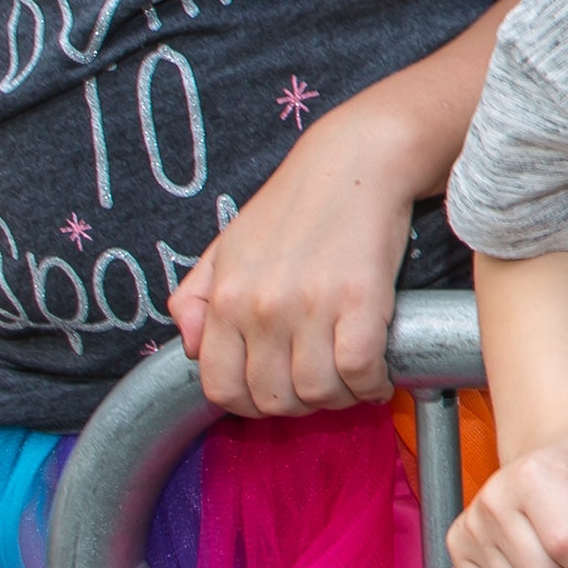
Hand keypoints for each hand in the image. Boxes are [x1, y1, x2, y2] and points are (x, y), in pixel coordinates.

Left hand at [168, 90, 419, 415]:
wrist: (355, 163)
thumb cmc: (295, 204)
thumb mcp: (227, 246)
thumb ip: (194, 299)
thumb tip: (190, 348)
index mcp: (227, 297)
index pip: (221, 387)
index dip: (249, 404)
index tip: (275, 393)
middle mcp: (262, 307)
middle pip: (273, 398)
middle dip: (299, 405)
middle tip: (319, 386)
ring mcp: (312, 305)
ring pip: (318, 392)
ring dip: (339, 399)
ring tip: (350, 381)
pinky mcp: (362, 302)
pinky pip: (360, 371)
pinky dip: (372, 385)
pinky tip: (377, 376)